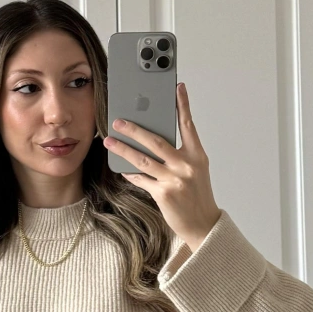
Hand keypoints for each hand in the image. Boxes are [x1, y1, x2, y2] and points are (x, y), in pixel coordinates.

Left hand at [103, 81, 221, 247]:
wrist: (203, 224)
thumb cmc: (197, 196)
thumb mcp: (195, 170)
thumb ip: (180, 155)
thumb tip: (155, 141)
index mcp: (197, 155)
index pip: (188, 125)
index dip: (182, 105)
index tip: (177, 87)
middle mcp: (186, 165)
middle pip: (155, 140)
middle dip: (134, 129)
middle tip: (118, 121)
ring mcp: (174, 179)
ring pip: (143, 159)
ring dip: (123, 149)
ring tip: (109, 142)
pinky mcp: (163, 194)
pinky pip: (141, 179)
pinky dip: (130, 173)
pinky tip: (122, 168)